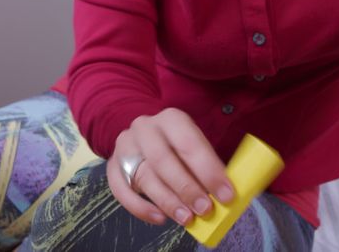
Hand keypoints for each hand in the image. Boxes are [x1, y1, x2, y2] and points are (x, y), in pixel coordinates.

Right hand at [106, 107, 235, 226]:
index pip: (189, 143)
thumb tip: (226, 194)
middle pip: (163, 159)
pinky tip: (160, 218)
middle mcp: (145, 128)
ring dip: (167, 201)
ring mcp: (126, 146)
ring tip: (187, 218)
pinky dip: (140, 207)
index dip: (208, 169)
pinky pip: (121, 190)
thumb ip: (207, 165)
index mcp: (171, 119)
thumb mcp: (195, 145)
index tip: (226, 194)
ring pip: (144, 176)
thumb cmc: (178, 146)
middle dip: (186, 187)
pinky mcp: (112, 166)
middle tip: (205, 209)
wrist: (144, 136)